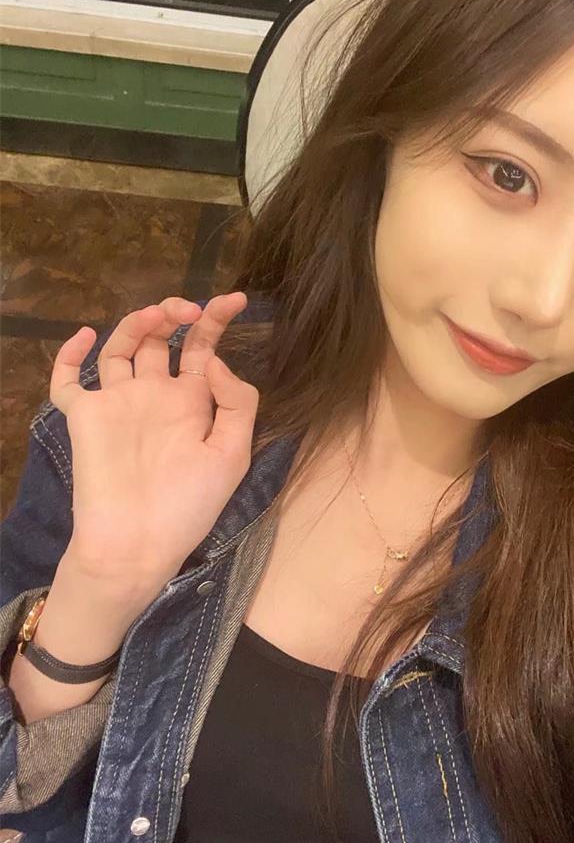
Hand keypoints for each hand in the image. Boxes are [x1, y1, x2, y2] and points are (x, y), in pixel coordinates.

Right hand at [50, 293, 259, 596]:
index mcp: (192, 404)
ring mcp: (118, 403)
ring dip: (137, 323)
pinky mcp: (85, 416)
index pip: (203, 349)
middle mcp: (155, 396)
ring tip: (158, 314)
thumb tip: (214, 359)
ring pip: (121, 348)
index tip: (235, 298)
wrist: (138, 544)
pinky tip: (88, 335)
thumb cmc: (188, 506)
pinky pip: (68, 381)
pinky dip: (69, 355)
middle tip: (190, 309)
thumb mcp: (232, 455)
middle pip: (161, 341)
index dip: (217, 320)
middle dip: (176, 315)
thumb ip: (236, 403)